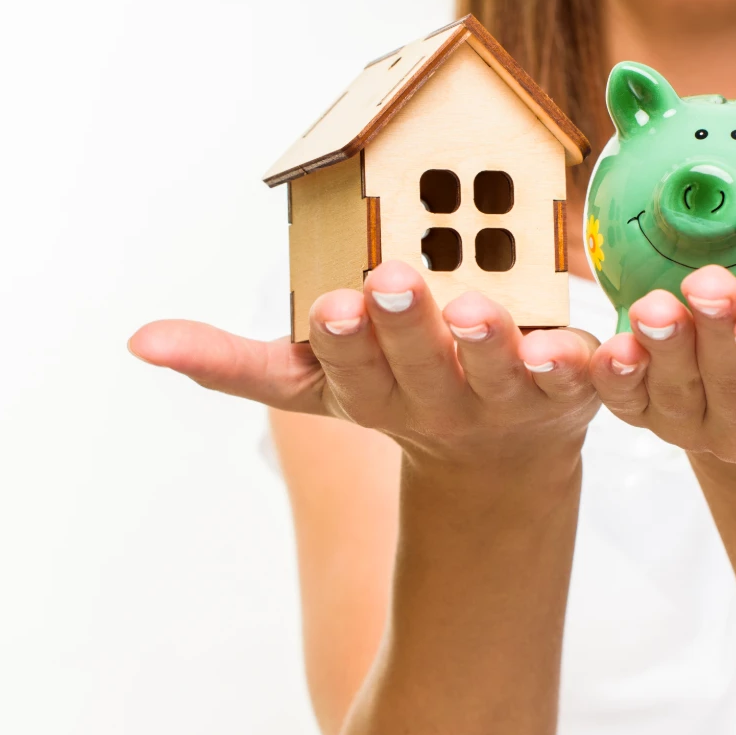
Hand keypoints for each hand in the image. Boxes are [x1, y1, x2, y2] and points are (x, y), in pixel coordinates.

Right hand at [129, 261, 600, 468]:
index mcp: (370, 391)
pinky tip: (594, 340)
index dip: (343, 343)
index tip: (331, 309)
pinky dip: (595, 361)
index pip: (346, 371)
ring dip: (488, 344)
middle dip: (402, 329)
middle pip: (417, 369)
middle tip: (388, 283)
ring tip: (477, 308)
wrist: (502, 452)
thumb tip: (140, 344)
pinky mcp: (574, 391)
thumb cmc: (395, 388)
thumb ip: (232, 365)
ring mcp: (508, 399)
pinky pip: (589, 380)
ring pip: (499, 373)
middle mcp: (438, 400)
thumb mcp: (313, 382)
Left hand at [589, 266, 735, 463]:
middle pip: (735, 383)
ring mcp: (696, 428)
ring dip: (659, 350)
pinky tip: (599, 345)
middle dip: (718, 335)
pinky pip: (621, 400)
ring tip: (651, 306)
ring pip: (675, 393)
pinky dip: (607, 375)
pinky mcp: (646, 415)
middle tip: (705, 285)